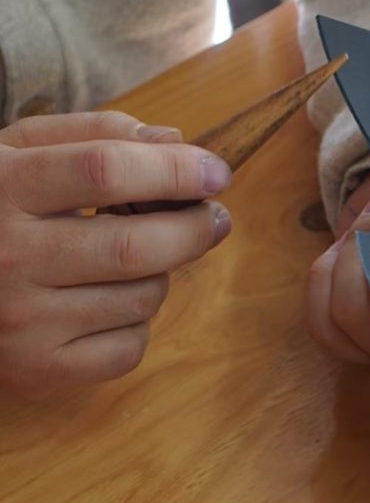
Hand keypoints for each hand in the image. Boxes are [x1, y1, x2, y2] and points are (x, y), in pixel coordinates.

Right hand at [0, 111, 232, 398]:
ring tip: (144, 251)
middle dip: (194, 227)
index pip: (106, 170)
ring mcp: (21, 321)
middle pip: (134, 246)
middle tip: (213, 215)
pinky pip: (128, 349)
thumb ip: (98, 133)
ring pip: (141, 297)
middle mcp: (9, 257)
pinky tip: (116, 296)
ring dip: (165, 270)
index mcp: (5, 186)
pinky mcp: (35, 369)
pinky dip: (142, 320)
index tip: (216, 172)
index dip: (175, 169)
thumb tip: (176, 143)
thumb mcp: (21, 147)